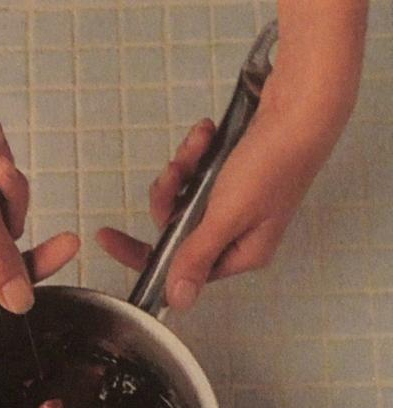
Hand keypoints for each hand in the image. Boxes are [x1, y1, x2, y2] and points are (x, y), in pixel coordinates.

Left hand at [96, 0, 365, 309]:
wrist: (300, 106)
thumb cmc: (270, 164)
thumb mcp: (227, 217)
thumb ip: (197, 258)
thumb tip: (178, 301)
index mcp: (239, 254)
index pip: (178, 267)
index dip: (141, 253)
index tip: (107, 238)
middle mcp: (236, 233)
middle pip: (174, 227)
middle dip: (168, 194)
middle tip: (175, 172)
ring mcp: (233, 202)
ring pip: (182, 195)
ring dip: (183, 167)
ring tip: (199, 142)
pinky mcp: (230, 175)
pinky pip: (195, 171)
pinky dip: (196, 152)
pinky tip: (206, 134)